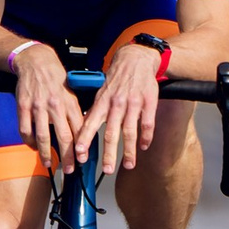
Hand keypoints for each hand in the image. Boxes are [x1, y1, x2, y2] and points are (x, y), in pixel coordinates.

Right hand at [11, 43, 81, 172]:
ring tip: (48, 163)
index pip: (79, 129)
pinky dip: (28, 141)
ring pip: (42, 136)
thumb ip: (75, 111)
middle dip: (67, 157)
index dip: (81, 147)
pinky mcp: (23, 106)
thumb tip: (82, 133)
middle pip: (63, 137)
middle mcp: (55, 105)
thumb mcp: (71, 92)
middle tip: (69, 169)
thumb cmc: (55, 77)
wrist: (35, 60)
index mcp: (70, 102)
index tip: (82, 160)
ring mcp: (38, 106)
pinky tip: (32, 146)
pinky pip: (25, 129)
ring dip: (46, 153)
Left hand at [75, 43, 161, 171]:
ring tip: (128, 165)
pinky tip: (144, 147)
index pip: (90, 124)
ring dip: (128, 151)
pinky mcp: (149, 102)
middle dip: (108, 154)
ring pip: (130, 131)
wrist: (136, 58)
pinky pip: (147, 124)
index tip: (79, 155)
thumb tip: (82, 129)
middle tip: (107, 170)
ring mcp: (133, 103)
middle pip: (111, 133)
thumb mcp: (101, 91)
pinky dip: (146, 137)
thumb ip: (94, 110)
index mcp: (102, 101)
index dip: (84, 140)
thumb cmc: (117, 77)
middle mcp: (116, 104)